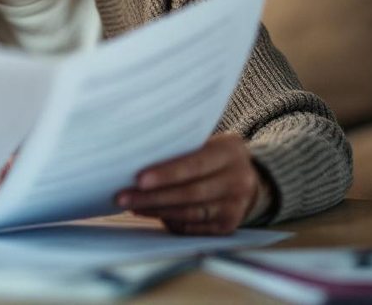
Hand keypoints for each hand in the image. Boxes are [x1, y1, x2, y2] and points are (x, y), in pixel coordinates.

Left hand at [114, 133, 259, 234]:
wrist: (248, 179)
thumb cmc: (213, 156)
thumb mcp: (207, 143)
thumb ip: (181, 149)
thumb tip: (137, 159)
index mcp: (230, 152)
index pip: (195, 164)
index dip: (166, 174)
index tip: (139, 179)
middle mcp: (238, 180)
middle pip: (190, 192)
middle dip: (153, 196)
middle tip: (123, 196)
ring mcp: (236, 206)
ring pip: (190, 212)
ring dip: (156, 210)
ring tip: (131, 205)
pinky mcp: (228, 225)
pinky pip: (194, 226)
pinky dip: (170, 221)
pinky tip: (151, 214)